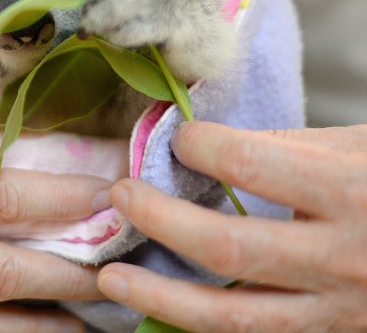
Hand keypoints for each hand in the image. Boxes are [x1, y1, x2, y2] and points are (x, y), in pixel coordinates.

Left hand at [97, 121, 366, 332]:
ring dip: (162, 296)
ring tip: (112, 277)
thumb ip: (286, 146)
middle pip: (228, 247)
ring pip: (233, 316)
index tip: (178, 138)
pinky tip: (164, 311)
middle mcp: (344, 259)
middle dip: (160, 218)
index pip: (250, 164)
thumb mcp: (360, 148)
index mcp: (353, 194)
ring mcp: (338, 312)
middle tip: (121, 193)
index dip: (199, 146)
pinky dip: (204, 329)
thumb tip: (205, 145)